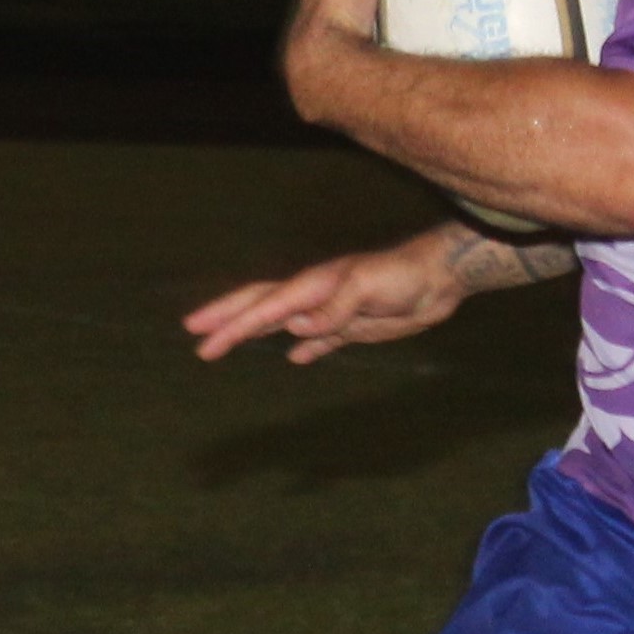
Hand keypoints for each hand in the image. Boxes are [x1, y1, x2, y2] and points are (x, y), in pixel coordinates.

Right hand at [184, 226, 469, 364]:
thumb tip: (294, 328)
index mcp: (312, 287)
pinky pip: (319, 340)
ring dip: (253, 331)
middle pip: (261, 306)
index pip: (263, 306)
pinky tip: (294, 357)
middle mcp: (314, 297)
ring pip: (282, 321)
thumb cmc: (403, 277)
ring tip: (225, 342)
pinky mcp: (353, 326)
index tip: (201, 336)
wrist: (440, 278)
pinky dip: (303, 347)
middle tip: (193, 333)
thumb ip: (332, 309)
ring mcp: (331, 311)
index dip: (230, 322)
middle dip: (227, 320)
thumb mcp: (366, 289)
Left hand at [283, 0, 389, 124]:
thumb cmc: (338, 15)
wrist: (328, 74)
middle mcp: (306, 32)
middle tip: (392, 9)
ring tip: (392, 43)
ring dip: (360, 44)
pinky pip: (345, 73)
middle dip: (359, 11)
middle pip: (337, 14)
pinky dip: (360, 70)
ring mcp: (312, 63)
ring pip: (340, 46)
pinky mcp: (323, 91)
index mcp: (311, 1)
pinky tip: (380, 73)